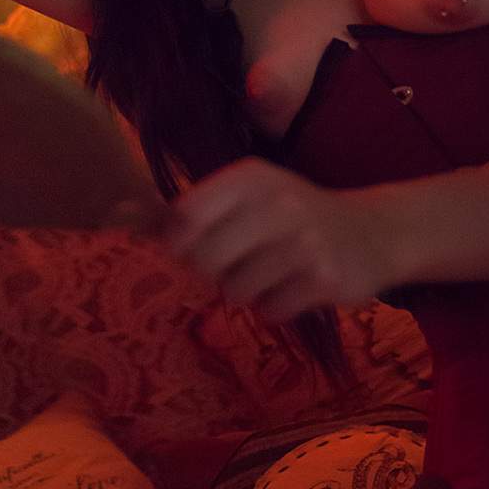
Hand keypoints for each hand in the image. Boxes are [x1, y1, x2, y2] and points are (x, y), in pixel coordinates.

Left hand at [162, 157, 395, 316]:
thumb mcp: (248, 195)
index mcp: (251, 177)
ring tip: (271, 272)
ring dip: (246, 291)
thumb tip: (115, 216)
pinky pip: (270, 311)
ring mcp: (303, 241)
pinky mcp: (323, 279)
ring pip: (235, 290)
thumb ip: (187, 209)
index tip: (198, 246)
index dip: (182, 242)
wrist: (374, 232)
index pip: (186, 216)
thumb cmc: (293, 213)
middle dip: (214, 271)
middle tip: (238, 263)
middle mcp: (277, 201)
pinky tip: (294, 287)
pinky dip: (275, 308)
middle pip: (205, 259)